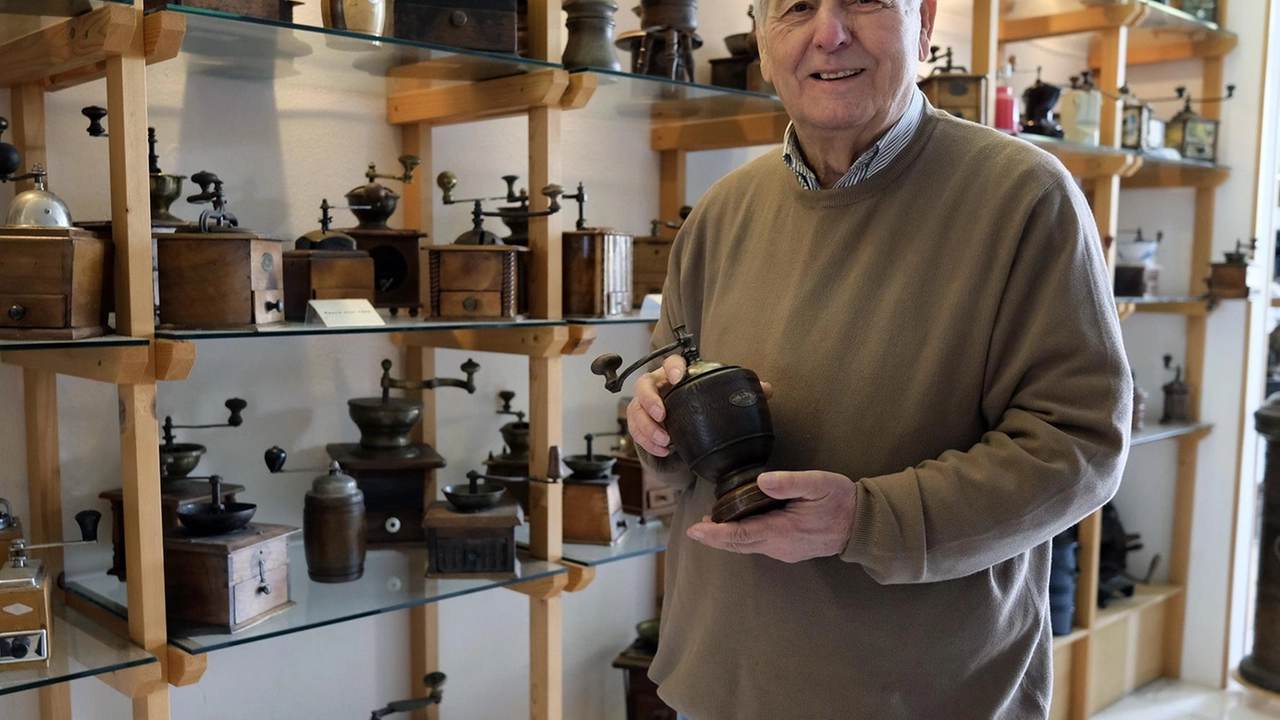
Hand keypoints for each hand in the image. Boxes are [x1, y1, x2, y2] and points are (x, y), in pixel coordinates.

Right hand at [627, 356, 772, 456]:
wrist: (680, 419)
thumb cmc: (698, 402)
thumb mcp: (715, 395)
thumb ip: (739, 392)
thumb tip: (767, 390)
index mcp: (675, 373)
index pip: (670, 362)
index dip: (672, 368)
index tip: (678, 377)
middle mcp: (656, 385)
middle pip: (643, 386)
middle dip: (650, 402)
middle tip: (664, 417)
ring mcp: (644, 405)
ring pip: (636, 412)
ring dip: (648, 428)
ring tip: (665, 443)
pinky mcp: (639, 423)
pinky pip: (635, 431)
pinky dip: (647, 443)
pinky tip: (663, 451)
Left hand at [686, 471, 857, 562]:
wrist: (862, 525)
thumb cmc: (840, 500)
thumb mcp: (819, 484)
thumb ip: (791, 482)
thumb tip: (763, 481)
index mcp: (783, 530)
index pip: (740, 535)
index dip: (715, 534)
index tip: (695, 530)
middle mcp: (779, 546)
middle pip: (738, 545)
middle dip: (715, 537)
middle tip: (695, 528)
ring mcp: (784, 551)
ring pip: (747, 546)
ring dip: (727, 537)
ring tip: (711, 524)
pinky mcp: (789, 550)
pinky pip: (758, 545)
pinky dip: (742, 537)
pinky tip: (737, 526)